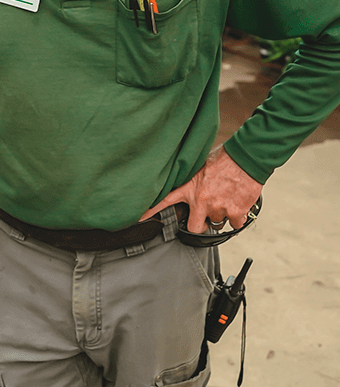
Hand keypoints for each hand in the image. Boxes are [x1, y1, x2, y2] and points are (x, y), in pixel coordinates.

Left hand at [139, 144, 262, 232]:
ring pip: (217, 223)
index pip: (164, 200)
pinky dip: (237, 216)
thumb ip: (191, 182)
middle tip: (206, 215)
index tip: (138, 219)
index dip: (150, 211)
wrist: (246, 157)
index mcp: (190, 188)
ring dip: (221, 215)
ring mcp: (219, 208)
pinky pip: (235, 224)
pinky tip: (237, 201)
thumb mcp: (199, 167)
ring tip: (226, 197)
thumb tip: (187, 188)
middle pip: (195, 228)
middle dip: (200, 224)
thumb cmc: (224, 159)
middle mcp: (202, 201)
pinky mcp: (236, 212)